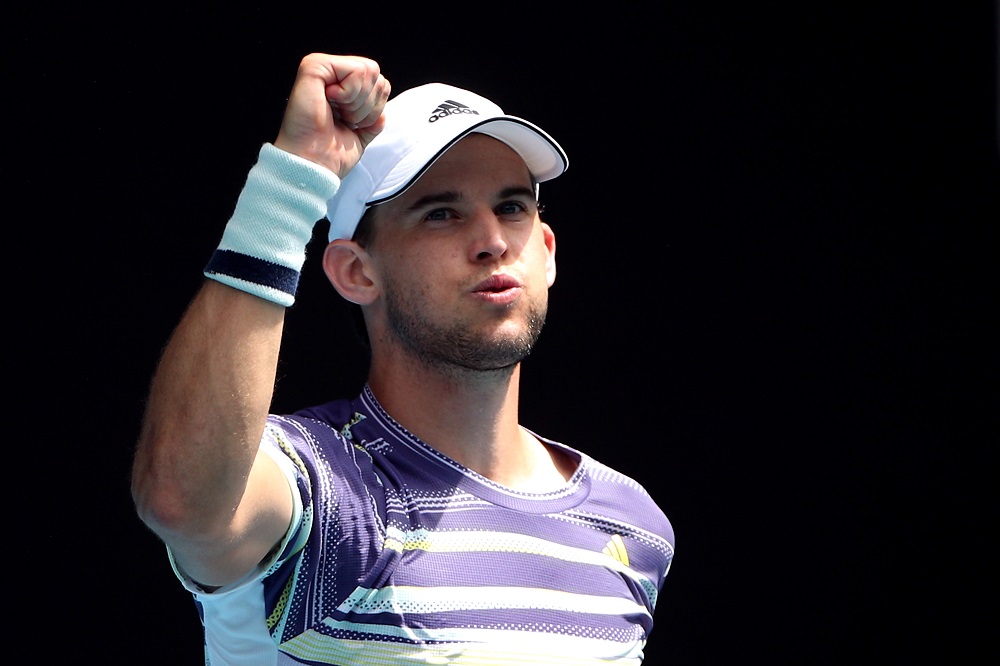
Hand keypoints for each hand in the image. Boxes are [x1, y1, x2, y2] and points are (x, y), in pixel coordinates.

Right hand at [274, 53, 390, 178]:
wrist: (315, 164)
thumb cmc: (331, 153)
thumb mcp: (360, 135)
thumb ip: (373, 121)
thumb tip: (382, 114)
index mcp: (339, 87)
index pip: (379, 81)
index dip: (374, 107)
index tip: (351, 123)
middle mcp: (330, 74)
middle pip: (375, 72)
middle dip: (367, 104)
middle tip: (344, 119)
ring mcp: (321, 67)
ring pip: (368, 70)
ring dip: (358, 102)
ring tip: (338, 113)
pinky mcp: (314, 66)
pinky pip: (355, 71)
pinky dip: (350, 94)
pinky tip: (330, 102)